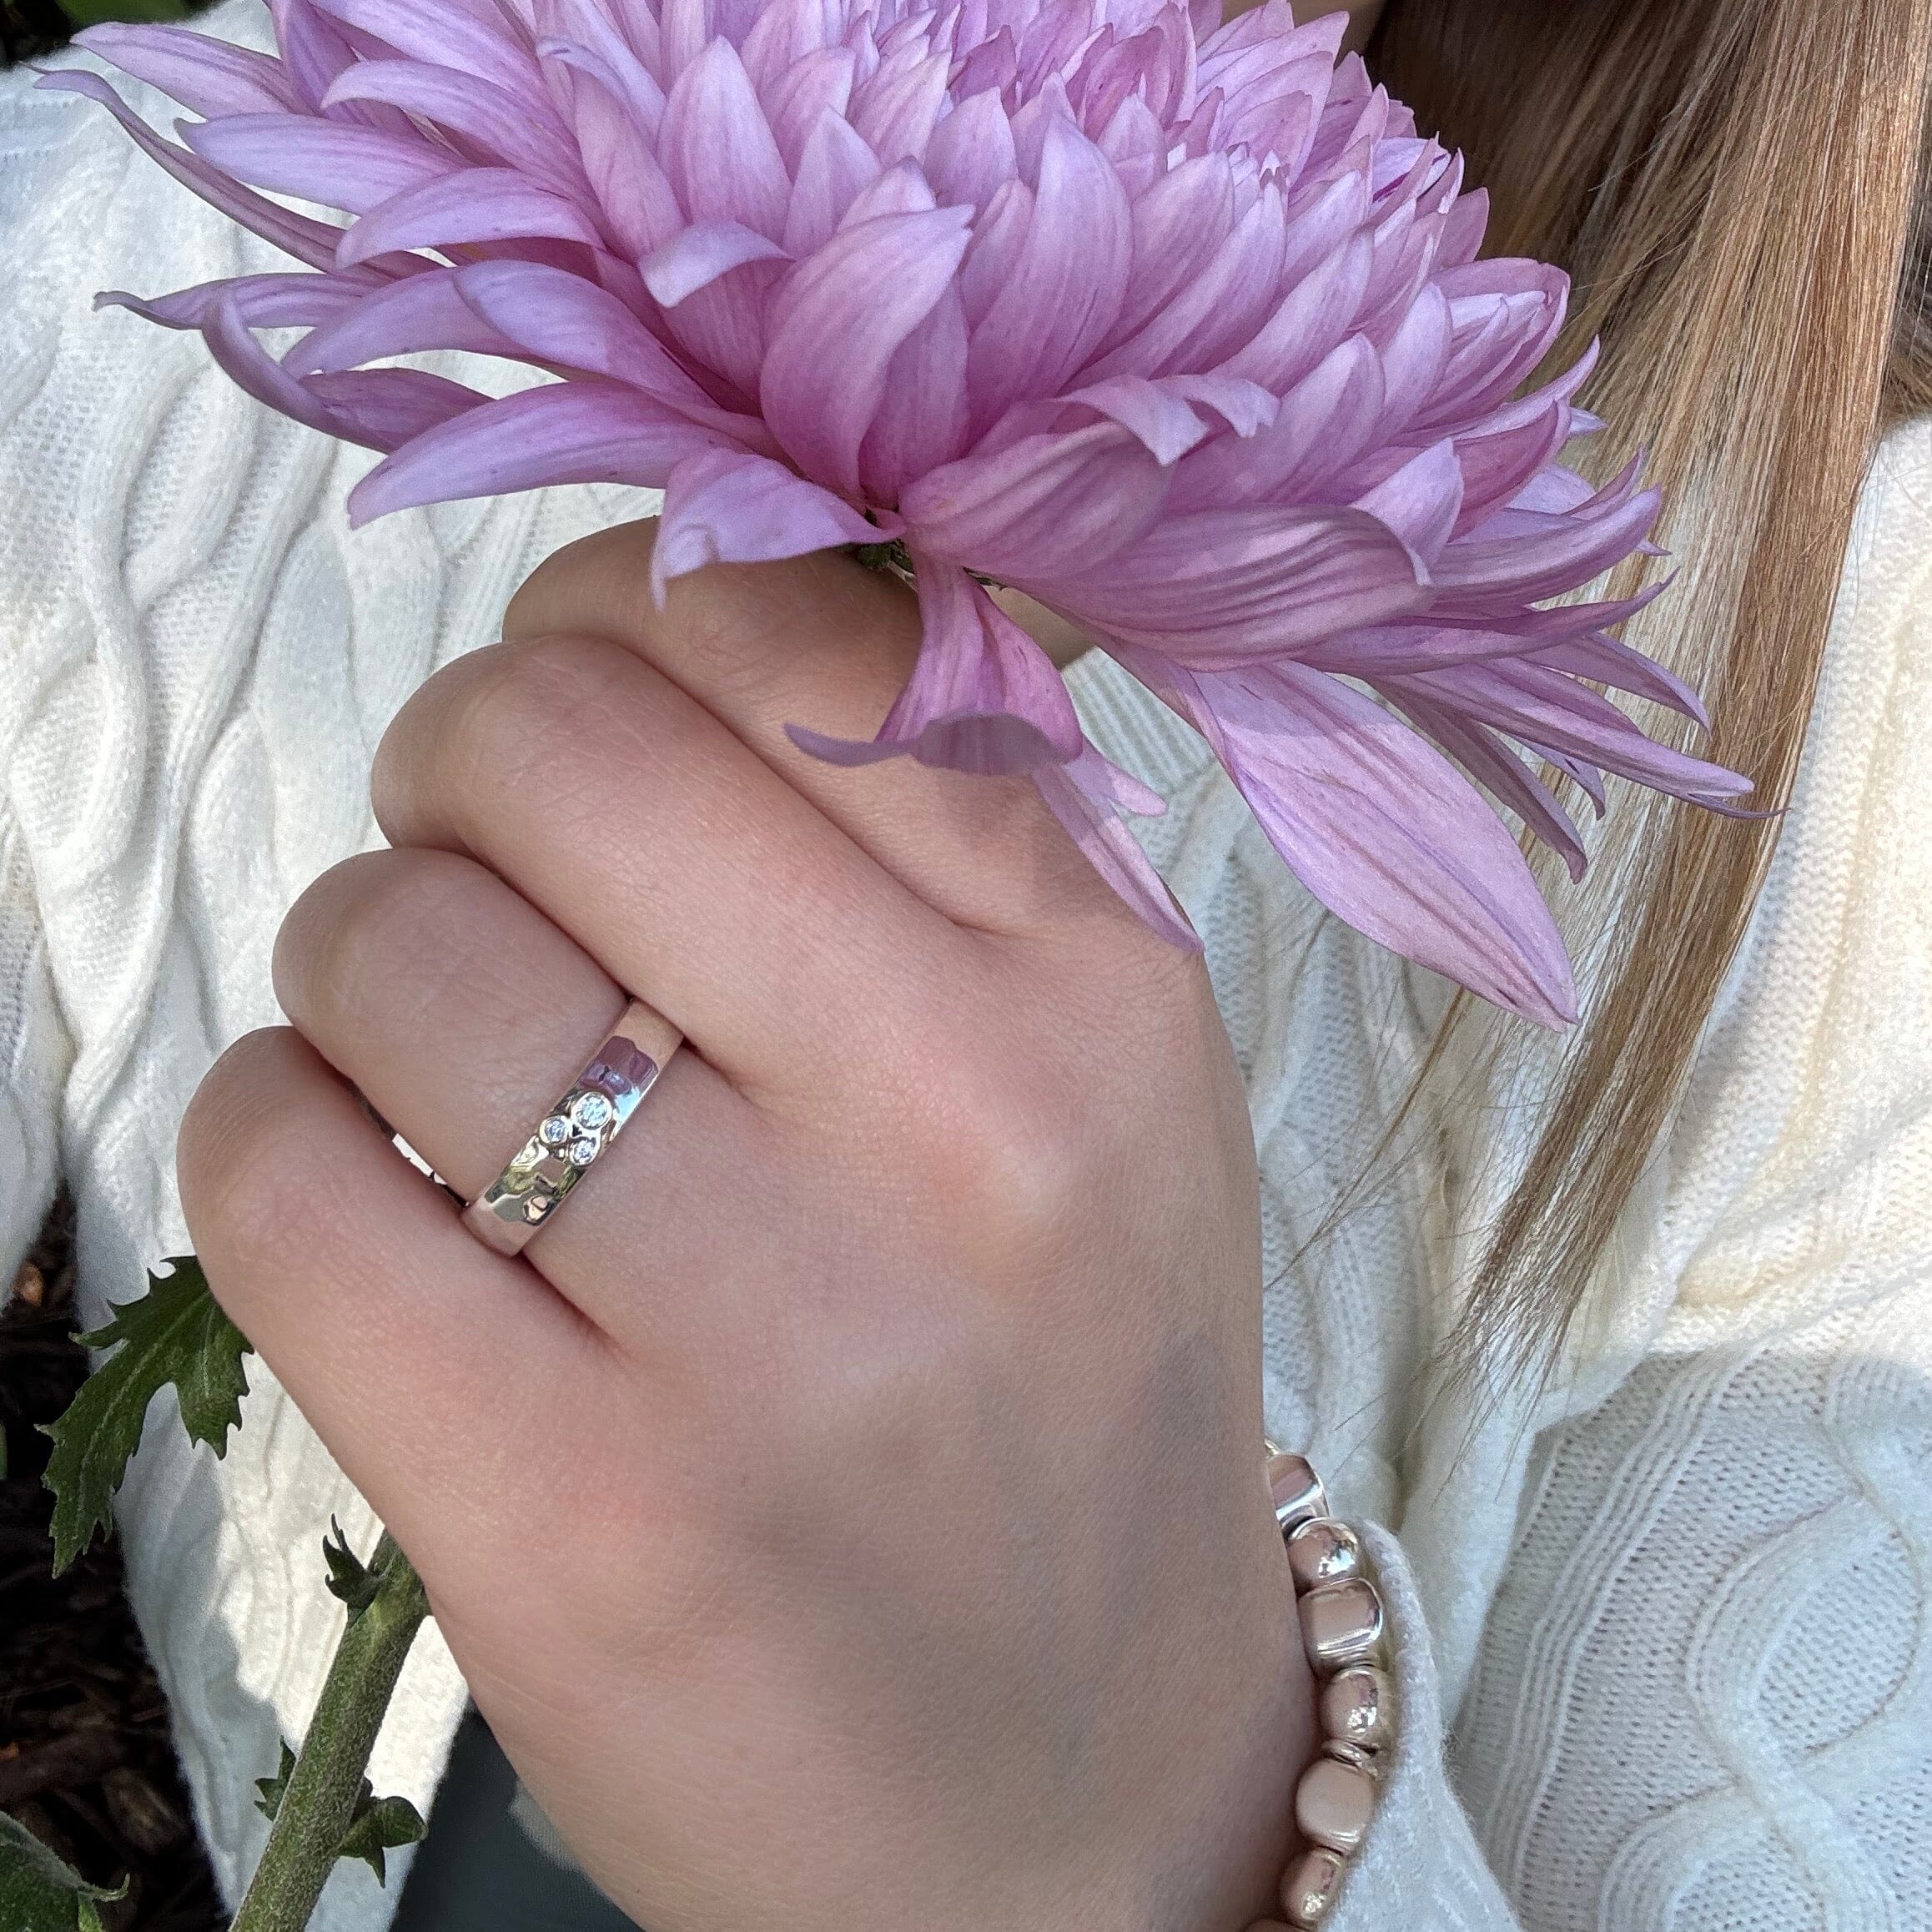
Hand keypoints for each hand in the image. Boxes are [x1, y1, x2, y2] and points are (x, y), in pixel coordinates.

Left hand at [178, 525, 1315, 1931]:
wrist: (1086, 1796)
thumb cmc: (1072, 1402)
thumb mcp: (1104, 1089)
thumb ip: (943, 842)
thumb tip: (692, 597)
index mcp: (1100, 997)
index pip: (793, 633)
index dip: (628, 614)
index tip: (604, 697)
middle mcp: (967, 1137)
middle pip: (557, 746)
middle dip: (461, 760)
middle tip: (481, 855)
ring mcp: (773, 1341)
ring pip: (393, 944)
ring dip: (359, 959)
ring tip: (437, 1058)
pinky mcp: (576, 1524)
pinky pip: (281, 1176)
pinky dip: (275, 1135)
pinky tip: (371, 1198)